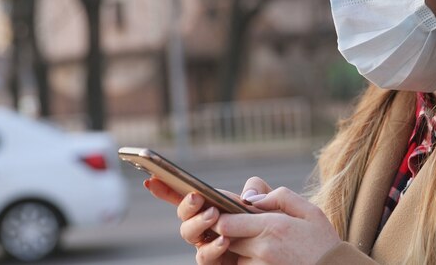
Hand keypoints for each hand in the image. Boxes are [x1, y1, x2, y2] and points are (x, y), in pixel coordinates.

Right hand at [144, 176, 273, 263]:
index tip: (151, 179)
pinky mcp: (216, 263)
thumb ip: (258, 189)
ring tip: (214, 216)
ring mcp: (208, 246)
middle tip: (199, 198)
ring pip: (189, 235)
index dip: (166, 189)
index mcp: (212, 208)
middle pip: (183, 216)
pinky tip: (224, 239)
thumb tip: (247, 196)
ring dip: (198, 223)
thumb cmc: (275, 225)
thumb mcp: (270, 201)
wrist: (284, 250)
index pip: (185, 197)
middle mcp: (205, 227)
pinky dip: (212, 247)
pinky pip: (205, 257)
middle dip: (187, 205)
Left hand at [213, 186, 341, 264]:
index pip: (226, 224)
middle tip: (243, 227)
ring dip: (240, 250)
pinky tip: (268, 258)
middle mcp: (263, 249)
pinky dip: (249, 262)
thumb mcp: (310, 211)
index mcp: (272, 227)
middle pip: (226, 240)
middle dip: (230, 232)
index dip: (220, 218)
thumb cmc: (323, 242)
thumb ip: (280, 197)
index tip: (224, 213)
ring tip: (263, 246)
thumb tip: (252, 198)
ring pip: (234, 256)